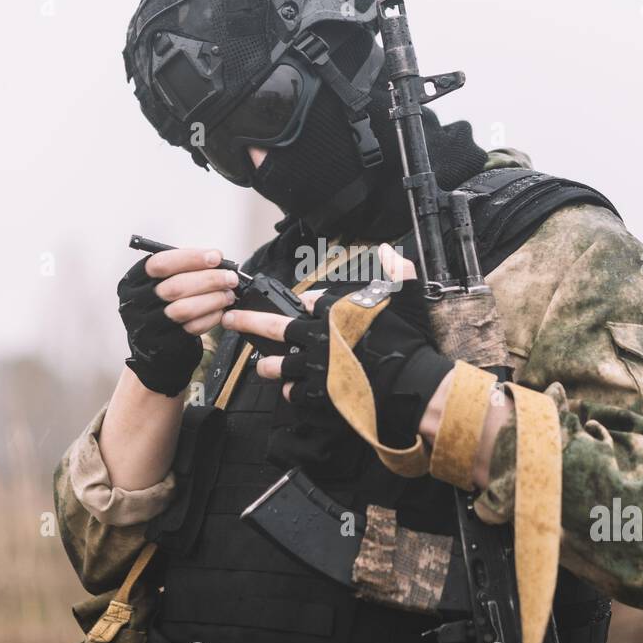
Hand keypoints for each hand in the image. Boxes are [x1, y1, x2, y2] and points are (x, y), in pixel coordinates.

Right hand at [118, 247, 237, 396]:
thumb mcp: (162, 283)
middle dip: (209, 279)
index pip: (160, 264)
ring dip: (213, 299)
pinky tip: (221, 312)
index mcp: (134, 281)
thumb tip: (217, 260)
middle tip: (231, 278)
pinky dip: (211, 318)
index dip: (190, 258)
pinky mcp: (162, 345)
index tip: (216, 257)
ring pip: (183, 309)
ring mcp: (146, 327)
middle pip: (174, 287)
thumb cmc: (163, 305)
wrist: (154, 346)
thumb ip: (184, 269)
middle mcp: (135, 303)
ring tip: (228, 295)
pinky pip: (191, 329)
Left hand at [224, 244, 454, 446]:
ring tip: (260, 364)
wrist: (411, 382)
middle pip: (275, 326)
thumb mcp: (405, 295)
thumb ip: (395, 270)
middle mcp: (318, 336)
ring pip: (279, 364)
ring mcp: (316, 366)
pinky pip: (295, 392)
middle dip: (248, 321)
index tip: (304, 304)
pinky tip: (290, 389)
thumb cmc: (408, 340)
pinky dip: (291, 390)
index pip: (311, 300)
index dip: (307, 302)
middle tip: (231, 319)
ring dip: (267, 364)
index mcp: (336, 310)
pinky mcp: (320, 393)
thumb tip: (388, 249)